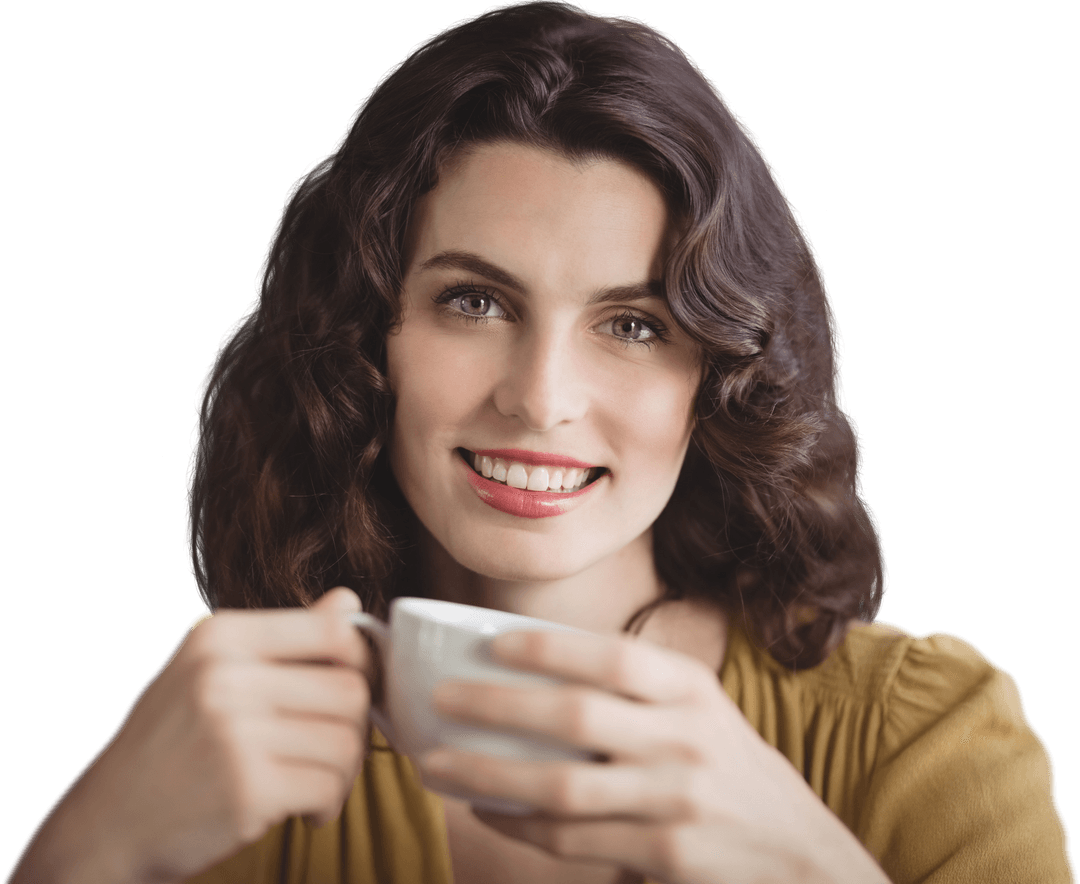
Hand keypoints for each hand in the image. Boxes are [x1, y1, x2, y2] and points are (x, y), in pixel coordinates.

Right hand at [57, 586, 372, 883]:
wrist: (106, 823)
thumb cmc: (170, 742)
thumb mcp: (212, 671)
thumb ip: (285, 637)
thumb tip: (348, 600)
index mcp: (221, 636)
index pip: (334, 631)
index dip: (360, 663)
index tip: (351, 689)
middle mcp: (225, 676)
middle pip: (350, 690)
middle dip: (355, 726)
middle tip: (333, 749)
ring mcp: (234, 733)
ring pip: (346, 742)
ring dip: (344, 772)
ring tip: (317, 781)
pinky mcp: (247, 789)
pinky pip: (329, 787)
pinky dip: (329, 804)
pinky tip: (306, 810)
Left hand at [417, 629, 889, 883]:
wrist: (800, 855)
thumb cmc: (726, 770)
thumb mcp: (699, 714)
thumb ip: (638, 693)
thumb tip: (532, 669)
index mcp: (692, 689)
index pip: (613, 656)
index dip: (548, 648)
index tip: (491, 642)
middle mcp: (687, 738)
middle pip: (576, 717)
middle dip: (498, 707)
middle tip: (440, 699)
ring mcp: (676, 800)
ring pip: (563, 787)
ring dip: (490, 774)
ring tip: (438, 764)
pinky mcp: (666, 854)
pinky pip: (573, 840)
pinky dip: (521, 824)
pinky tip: (489, 808)